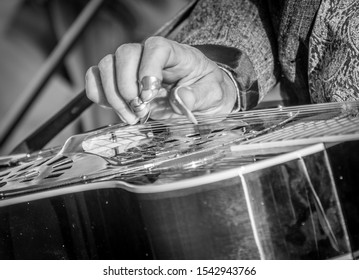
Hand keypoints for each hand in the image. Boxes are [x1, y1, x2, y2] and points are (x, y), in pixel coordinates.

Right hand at [85, 36, 236, 123]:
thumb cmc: (205, 90)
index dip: (148, 70)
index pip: (155, 47)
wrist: (198, 98)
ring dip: (114, 96)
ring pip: (106, 66)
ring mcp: (131, 67)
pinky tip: (118, 110)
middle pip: (124, 54)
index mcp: (173, 53)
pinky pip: (97, 79)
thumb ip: (199, 96)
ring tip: (132, 116)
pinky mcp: (119, 82)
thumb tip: (181, 98)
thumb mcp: (213, 94)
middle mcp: (148, 55)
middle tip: (141, 111)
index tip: (150, 96)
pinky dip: (100, 96)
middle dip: (127, 87)